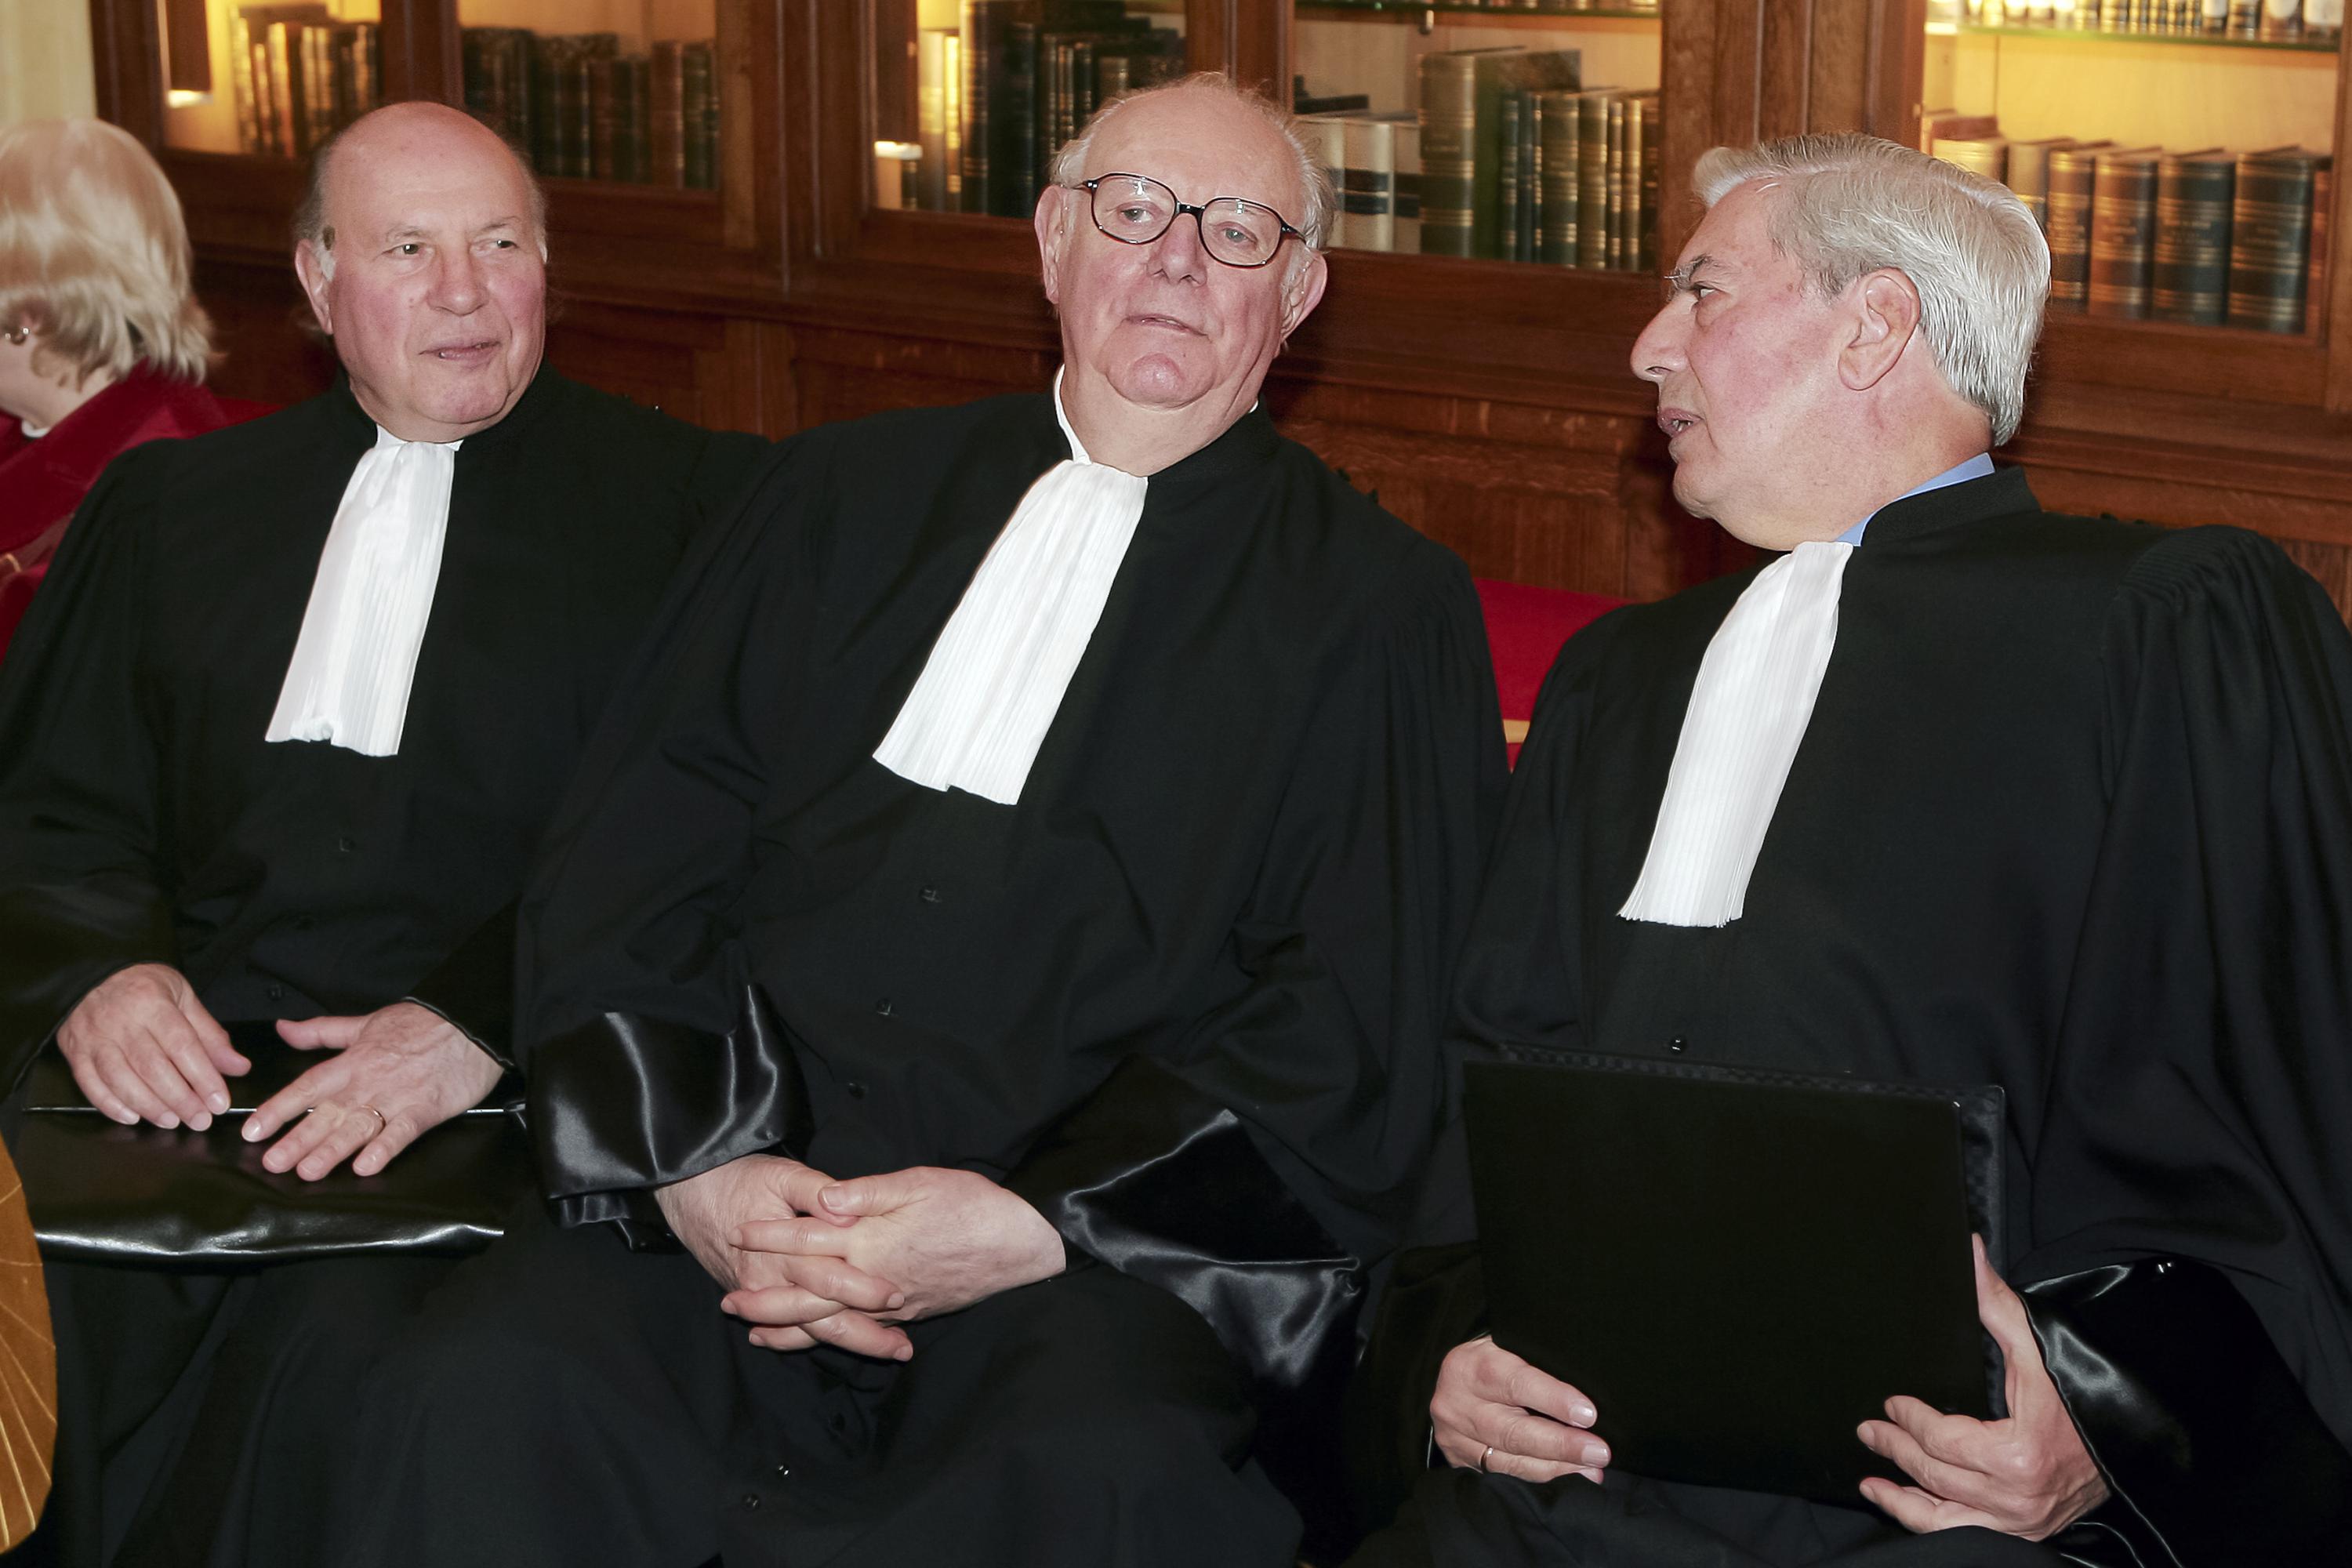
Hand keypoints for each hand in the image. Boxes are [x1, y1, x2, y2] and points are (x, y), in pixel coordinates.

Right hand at [57, 963, 248, 1129]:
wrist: (92, 975)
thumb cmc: (143, 986)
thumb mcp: (183, 997)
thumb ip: (210, 1035)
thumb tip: (238, 1067)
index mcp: (152, 1003)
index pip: (182, 1045)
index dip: (203, 1077)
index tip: (219, 1101)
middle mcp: (121, 1021)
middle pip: (152, 1067)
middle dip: (180, 1099)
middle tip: (200, 1120)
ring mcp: (95, 1038)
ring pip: (121, 1080)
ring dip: (149, 1106)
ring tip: (172, 1121)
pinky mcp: (76, 1052)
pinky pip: (90, 1085)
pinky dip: (111, 1105)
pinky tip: (133, 1117)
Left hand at [240, 1003, 503, 1180]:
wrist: (468, 1023)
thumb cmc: (420, 1024)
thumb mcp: (364, 1023)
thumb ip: (321, 1032)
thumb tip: (284, 1028)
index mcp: (351, 1062)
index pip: (306, 1088)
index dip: (277, 1110)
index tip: (253, 1131)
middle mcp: (368, 1082)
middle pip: (326, 1114)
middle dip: (297, 1140)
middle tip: (273, 1163)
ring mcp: (396, 1097)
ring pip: (357, 1127)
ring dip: (332, 1150)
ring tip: (309, 1171)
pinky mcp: (425, 1109)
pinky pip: (401, 1132)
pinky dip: (384, 1148)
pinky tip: (366, 1165)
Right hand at [656, 1155, 912, 1360]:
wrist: (690, 1191)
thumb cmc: (742, 1178)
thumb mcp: (782, 1173)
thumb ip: (816, 1193)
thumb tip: (846, 1216)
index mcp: (781, 1252)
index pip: (828, 1279)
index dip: (863, 1290)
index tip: (897, 1297)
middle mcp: (768, 1283)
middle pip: (820, 1318)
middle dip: (863, 1334)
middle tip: (902, 1346)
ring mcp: (758, 1295)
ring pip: (804, 1330)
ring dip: (845, 1342)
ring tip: (885, 1350)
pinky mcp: (752, 1297)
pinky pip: (782, 1328)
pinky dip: (806, 1341)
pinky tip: (833, 1347)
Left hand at [735, 1165, 1064, 1327]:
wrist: (1020, 1247)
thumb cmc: (973, 1206)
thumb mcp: (921, 1182)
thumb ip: (867, 1192)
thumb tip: (822, 1198)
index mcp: (872, 1241)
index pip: (809, 1241)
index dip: (772, 1236)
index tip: (739, 1232)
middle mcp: (874, 1280)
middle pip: (807, 1295)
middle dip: (766, 1297)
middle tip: (727, 1301)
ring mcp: (892, 1303)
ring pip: (828, 1321)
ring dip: (787, 1326)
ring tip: (753, 1329)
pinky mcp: (909, 1313)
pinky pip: (856, 1331)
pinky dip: (827, 1337)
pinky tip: (812, 1338)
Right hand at [1431, 1334, 1610, 1482]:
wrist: (1453, 1376)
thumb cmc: (1492, 1357)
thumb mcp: (1508, 1345)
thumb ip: (1538, 1363)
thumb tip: (1585, 1393)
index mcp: (1470, 1366)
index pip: (1516, 1384)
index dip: (1554, 1400)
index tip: (1588, 1415)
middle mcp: (1457, 1404)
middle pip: (1513, 1433)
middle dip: (1561, 1445)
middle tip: (1599, 1452)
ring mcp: (1455, 1437)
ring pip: (1510, 1461)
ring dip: (1556, 1467)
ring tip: (1592, 1469)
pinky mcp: (1459, 1459)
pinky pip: (1503, 1474)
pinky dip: (1539, 1475)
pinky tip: (1567, 1474)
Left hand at [1858, 1236, 2108, 1538]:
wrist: (2134, 1442)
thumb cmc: (2086, 1395)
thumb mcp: (2039, 1348)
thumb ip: (1995, 1304)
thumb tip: (1968, 1253)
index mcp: (2018, 1453)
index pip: (1943, 1438)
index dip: (1910, 1418)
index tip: (1891, 1402)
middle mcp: (2016, 1495)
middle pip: (1936, 1473)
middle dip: (1896, 1447)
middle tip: (1869, 1430)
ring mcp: (2019, 1520)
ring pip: (1941, 1515)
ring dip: (1900, 1495)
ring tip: (1871, 1478)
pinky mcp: (2023, 1531)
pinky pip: (1960, 1532)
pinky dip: (1924, 1519)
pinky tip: (1899, 1503)